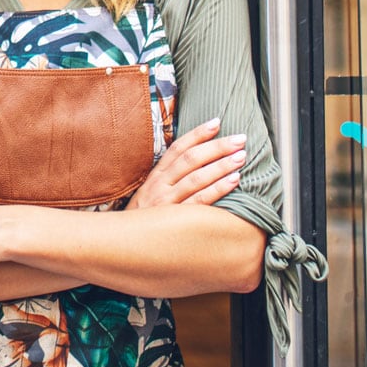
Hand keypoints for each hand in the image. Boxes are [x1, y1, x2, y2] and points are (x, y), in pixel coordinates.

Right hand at [126, 118, 245, 209]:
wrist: (125, 244)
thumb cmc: (144, 220)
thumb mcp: (150, 195)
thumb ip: (169, 179)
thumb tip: (197, 162)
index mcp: (156, 176)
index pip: (178, 148)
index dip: (198, 134)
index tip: (217, 122)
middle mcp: (160, 185)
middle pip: (191, 159)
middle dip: (217, 147)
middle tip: (240, 139)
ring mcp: (167, 202)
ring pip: (197, 178)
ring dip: (221, 165)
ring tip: (241, 156)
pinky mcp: (175, 219)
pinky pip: (200, 201)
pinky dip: (218, 189)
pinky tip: (234, 180)